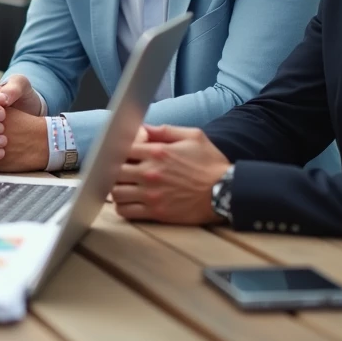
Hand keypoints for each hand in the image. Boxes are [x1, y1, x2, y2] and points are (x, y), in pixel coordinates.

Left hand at [112, 125, 230, 224]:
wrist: (227, 191)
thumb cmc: (211, 163)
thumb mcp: (193, 136)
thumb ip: (165, 130)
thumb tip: (144, 128)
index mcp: (157, 152)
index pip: (122, 148)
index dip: (119, 150)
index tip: (124, 154)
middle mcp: (150, 173)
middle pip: (114, 171)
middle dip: (114, 169)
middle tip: (120, 171)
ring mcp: (151, 194)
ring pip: (116, 192)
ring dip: (116, 189)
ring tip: (123, 187)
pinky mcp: (156, 212)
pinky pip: (126, 212)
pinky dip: (122, 207)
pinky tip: (128, 202)